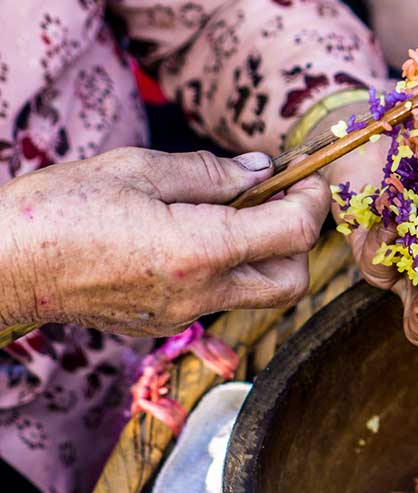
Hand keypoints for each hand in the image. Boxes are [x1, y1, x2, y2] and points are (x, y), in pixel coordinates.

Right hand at [0, 147, 327, 335]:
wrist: (3, 267)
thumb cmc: (60, 209)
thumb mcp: (138, 169)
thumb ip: (211, 172)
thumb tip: (262, 171)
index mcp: (200, 251)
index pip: (293, 233)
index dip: (312, 201)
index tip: (307, 176)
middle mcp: (201, 293)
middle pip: (291, 281)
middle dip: (299, 240)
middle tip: (281, 199)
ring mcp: (182, 315)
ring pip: (256, 293)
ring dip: (264, 254)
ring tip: (235, 210)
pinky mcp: (163, 323)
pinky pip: (217, 298)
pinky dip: (226, 267)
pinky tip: (196, 234)